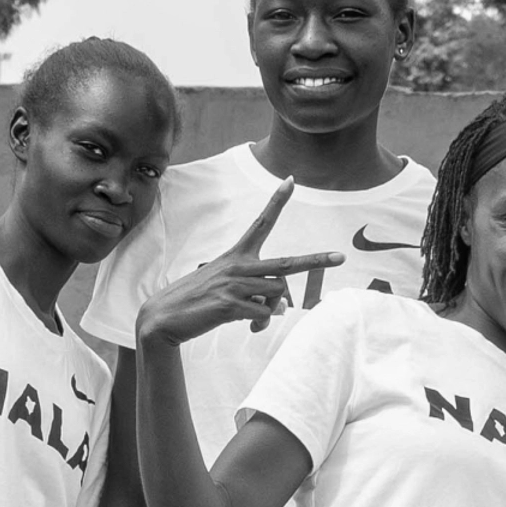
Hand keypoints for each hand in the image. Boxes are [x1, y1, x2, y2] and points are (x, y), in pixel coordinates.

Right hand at [136, 182, 338, 345]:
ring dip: (271, 309)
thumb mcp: (226, 289)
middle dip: (317, 261)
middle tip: (341, 257)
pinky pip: (264, 315)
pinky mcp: (231, 305)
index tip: (291, 180)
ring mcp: (235, 285)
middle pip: (287, 264)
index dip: (276, 202)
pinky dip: (260, 324)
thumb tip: (278, 308)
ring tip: (254, 319)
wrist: (164, 317)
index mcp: (236, 255)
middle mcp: (239, 266)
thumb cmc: (197, 301)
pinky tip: (247, 326)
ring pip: (276, 296)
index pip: (261, 223)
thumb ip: (254, 292)